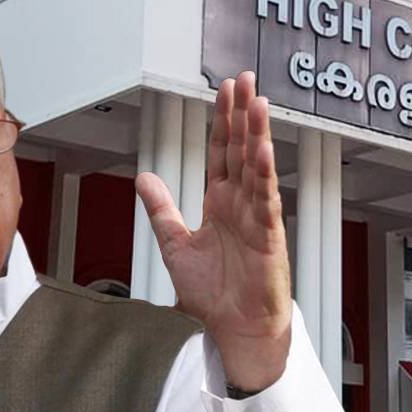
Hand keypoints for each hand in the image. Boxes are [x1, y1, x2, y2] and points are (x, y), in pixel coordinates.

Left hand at [135, 72, 292, 391]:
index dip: (222, 120)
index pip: (222, 151)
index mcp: (220, 201)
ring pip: (256, 167)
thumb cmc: (212, 295)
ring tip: (257, 103)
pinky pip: (265, 200)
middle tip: (244, 80)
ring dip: (257, 134)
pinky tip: (263, 150)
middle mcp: (240, 203)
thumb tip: (143, 177)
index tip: (225, 91)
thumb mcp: (175, 245)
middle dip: (242, 114)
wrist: (232, 330)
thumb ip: (161, 209)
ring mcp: (256, 216)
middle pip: (241, 149)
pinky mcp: (268, 236)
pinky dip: (264, 175)